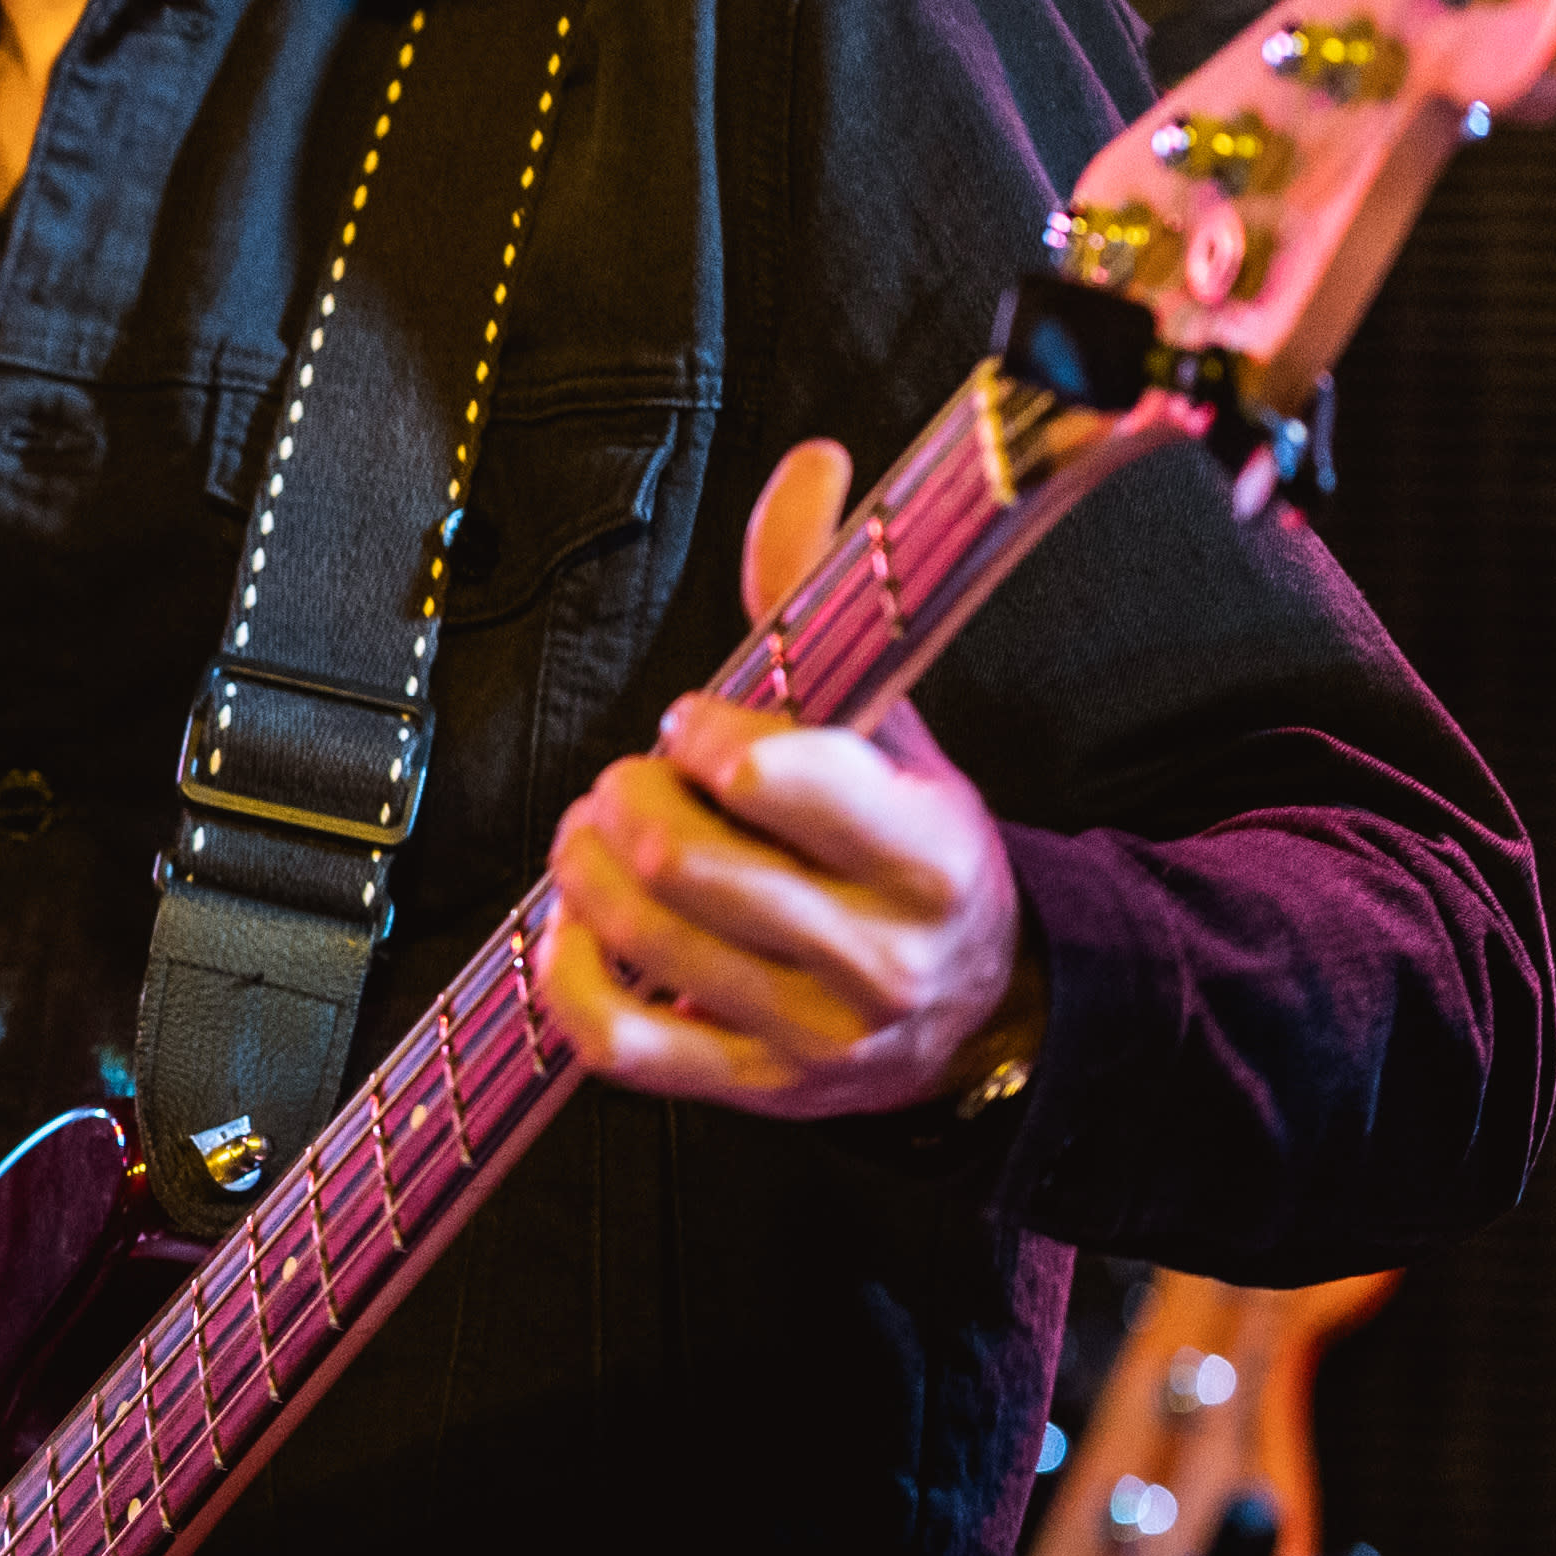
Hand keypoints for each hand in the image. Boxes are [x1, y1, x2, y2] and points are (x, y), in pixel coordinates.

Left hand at [538, 435, 1039, 1117]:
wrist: (988, 1005)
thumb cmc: (913, 845)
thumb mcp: (894, 726)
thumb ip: (829, 599)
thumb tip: (812, 464)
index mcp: (930, 852)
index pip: (777, 779)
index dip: (703, 735)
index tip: (696, 725)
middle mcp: (880, 955)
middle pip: (685, 859)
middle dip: (627, 797)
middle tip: (630, 780)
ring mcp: (815, 1036)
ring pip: (640, 938)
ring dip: (584, 865)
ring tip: (599, 833)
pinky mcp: (753, 1090)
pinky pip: (618, 1041)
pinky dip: (567, 971)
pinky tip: (573, 925)